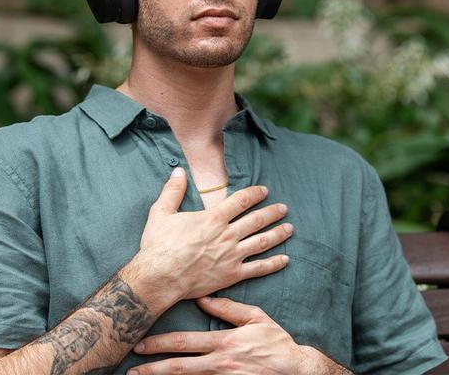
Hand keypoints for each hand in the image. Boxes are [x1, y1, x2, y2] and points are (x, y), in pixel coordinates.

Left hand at [129, 297, 346, 373]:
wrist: (297, 371)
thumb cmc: (277, 343)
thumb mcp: (256, 318)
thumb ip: (228, 309)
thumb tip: (203, 298)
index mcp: (225, 342)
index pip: (185, 342)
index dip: (160, 344)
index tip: (140, 345)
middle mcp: (221, 364)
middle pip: (179, 367)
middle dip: (153, 369)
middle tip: (132, 370)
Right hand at [132, 167, 292, 302]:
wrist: (159, 278)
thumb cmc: (158, 246)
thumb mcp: (161, 213)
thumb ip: (172, 190)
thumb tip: (178, 170)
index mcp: (213, 218)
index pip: (241, 200)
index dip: (255, 194)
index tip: (264, 190)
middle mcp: (227, 235)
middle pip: (257, 220)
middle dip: (272, 212)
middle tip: (283, 208)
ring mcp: (232, 256)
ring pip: (263, 242)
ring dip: (278, 234)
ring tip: (289, 228)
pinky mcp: (232, 275)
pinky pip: (259, 268)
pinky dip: (274, 264)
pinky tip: (285, 259)